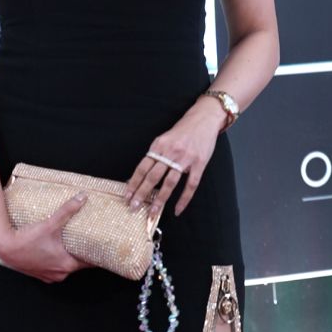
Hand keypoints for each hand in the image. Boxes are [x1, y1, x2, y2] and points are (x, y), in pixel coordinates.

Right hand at [0, 194, 93, 282]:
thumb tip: (82, 197)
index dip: (98, 255)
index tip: (104, 248)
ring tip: (74, 244)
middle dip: (84, 253)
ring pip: (66, 266)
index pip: (90, 262)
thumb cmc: (26, 240)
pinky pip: (54, 267)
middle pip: (78, 264)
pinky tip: (56, 250)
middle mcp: (59, 273)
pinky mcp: (40, 274)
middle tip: (91, 242)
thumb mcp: (50, 224)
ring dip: (70, 257)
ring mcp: (49, 275)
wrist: (5, 249)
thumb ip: (67, 210)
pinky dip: (58, 260)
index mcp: (66, 265)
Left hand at [124, 99, 223, 218]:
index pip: (142, 167)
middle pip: (153, 177)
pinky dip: (184, 199)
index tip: (127, 196)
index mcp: (159, 146)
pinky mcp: (199, 164)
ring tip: (153, 212)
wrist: (203, 120)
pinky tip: (177, 209)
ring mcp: (185, 158)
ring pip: (170, 183)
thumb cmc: (182, 131)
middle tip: (134, 207)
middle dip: (142, 193)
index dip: (134, 183)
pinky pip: (191, 185)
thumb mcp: (164, 139)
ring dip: (160, 199)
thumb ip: (155, 155)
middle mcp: (170, 152)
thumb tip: (142, 175)